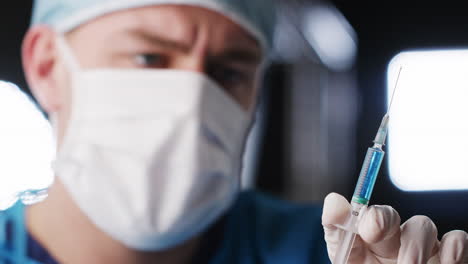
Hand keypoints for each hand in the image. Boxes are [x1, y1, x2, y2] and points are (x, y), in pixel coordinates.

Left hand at [322, 193, 467, 262]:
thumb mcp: (349, 260)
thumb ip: (340, 234)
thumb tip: (334, 199)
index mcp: (366, 241)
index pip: (366, 215)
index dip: (367, 216)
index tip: (367, 229)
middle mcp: (393, 240)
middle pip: (390, 216)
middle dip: (384, 221)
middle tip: (377, 234)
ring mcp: (422, 246)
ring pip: (422, 225)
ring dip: (415, 247)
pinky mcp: (449, 256)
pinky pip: (456, 240)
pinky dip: (453, 248)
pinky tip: (444, 263)